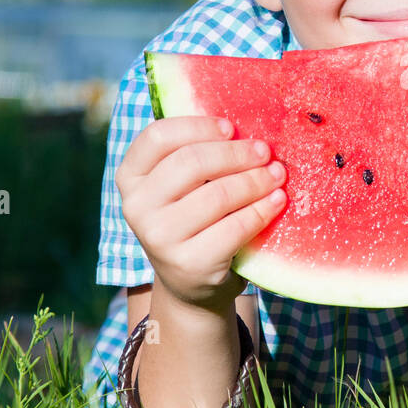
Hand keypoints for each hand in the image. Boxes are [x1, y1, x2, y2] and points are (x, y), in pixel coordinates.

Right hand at [115, 115, 286, 311]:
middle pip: (192, 162)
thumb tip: (243, 124)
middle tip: (265, 151)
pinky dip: (262, 210)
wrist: (191, 282)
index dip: (198, 127)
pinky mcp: (189, 263)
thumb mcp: (182, 186)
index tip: (231, 128)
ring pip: (218, 195)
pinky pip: (235, 227)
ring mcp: (159, 237)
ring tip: (277, 174)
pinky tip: (277, 201)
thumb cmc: (192, 218)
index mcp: (131, 176)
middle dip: (236, 153)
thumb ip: (196, 156)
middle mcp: (136, 206)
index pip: (157, 136)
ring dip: (255, 181)